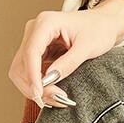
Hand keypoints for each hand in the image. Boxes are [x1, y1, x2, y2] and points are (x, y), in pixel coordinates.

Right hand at [8, 0, 123, 108]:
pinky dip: (38, 85)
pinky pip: (29, 73)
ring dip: (34, 88)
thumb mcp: (87, 47)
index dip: (32, 75)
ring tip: (56, 98)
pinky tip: (53, 91)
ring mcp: (33, 41)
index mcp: (46, 23)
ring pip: (21, 71)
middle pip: (21, 64)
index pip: (31, 52)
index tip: (39, 94)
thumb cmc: (98, 30)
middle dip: (33, 85)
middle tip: (56, 100)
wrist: (102, 24)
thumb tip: (50, 79)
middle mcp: (34, 30)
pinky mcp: (37, 52)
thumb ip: (69, 63)